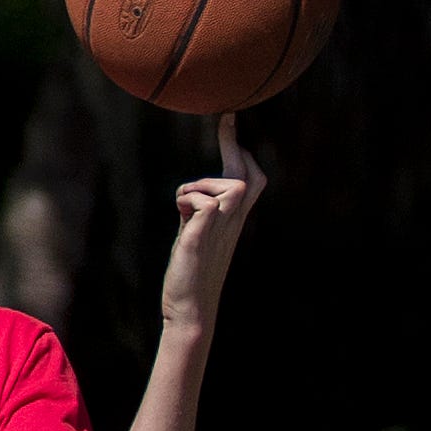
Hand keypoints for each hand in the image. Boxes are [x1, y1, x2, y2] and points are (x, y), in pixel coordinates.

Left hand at [159, 114, 264, 332]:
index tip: (230, 125)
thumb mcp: (196, 237)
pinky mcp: (200, 239)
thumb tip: (193, 200)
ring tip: (182, 207)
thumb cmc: (189, 275)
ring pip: (228, 185)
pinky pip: (204, 204)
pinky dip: (188, 200)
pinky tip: (179, 216)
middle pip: (247, 177)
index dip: (242, 153)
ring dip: (200, 184)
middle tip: (225, 120)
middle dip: (233, 146)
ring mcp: (218, 231)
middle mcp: (231, 224)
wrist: (189, 311)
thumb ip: (199, 217)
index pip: (250, 181)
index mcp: (232, 222)